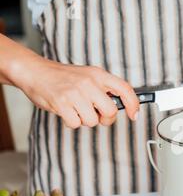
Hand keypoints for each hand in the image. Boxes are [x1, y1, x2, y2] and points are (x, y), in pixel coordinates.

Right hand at [16, 58, 138, 128]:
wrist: (35, 71)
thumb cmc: (63, 77)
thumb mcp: (88, 76)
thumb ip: (105, 89)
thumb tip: (123, 106)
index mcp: (98, 75)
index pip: (124, 89)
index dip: (133, 104)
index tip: (134, 114)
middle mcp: (89, 83)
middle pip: (110, 111)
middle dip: (104, 118)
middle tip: (95, 114)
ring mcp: (75, 93)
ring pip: (93, 121)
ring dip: (85, 120)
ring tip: (76, 108)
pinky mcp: (62, 103)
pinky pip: (76, 124)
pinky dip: (71, 122)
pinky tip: (66, 112)